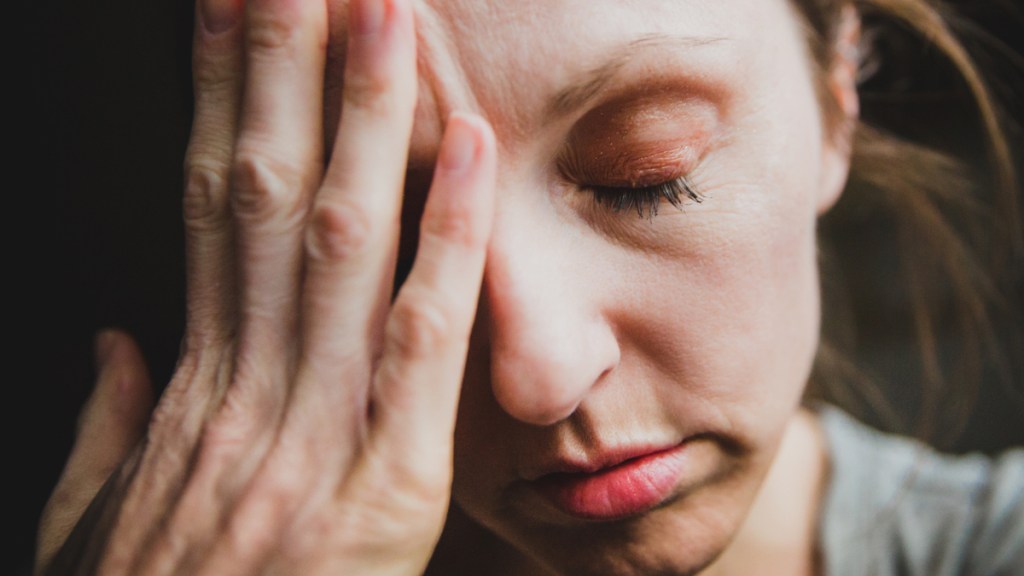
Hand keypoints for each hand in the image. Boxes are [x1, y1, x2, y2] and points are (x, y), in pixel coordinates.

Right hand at [36, 0, 496, 572]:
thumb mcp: (101, 527)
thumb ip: (107, 431)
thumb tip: (123, 342)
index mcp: (188, 386)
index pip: (207, 206)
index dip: (217, 99)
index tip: (231, 9)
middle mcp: (244, 384)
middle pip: (260, 190)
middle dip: (279, 64)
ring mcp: (311, 429)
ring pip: (337, 239)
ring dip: (364, 115)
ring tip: (385, 9)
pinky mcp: (385, 486)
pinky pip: (419, 340)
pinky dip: (448, 238)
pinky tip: (471, 149)